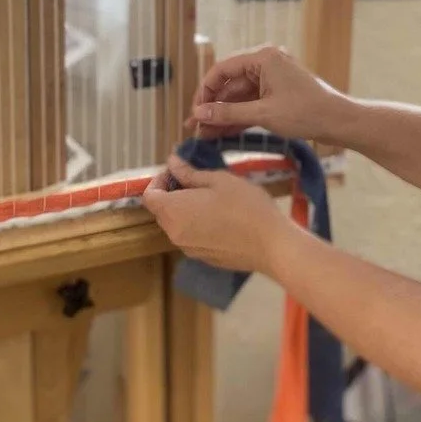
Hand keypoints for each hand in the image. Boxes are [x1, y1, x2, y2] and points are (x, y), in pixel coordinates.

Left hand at [143, 156, 286, 274]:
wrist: (272, 245)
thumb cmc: (245, 206)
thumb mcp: (218, 180)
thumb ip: (189, 173)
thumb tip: (172, 163)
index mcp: (173, 211)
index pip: (149, 196)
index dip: (159, 180)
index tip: (177, 171)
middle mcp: (175, 234)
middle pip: (162, 212)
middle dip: (172, 194)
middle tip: (196, 181)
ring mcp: (189, 249)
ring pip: (177, 225)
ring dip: (185, 210)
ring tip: (210, 199)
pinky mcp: (204, 258)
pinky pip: (191, 238)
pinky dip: (197, 225)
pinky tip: (221, 218)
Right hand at [188, 44, 350, 143]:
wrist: (340, 122)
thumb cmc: (306, 113)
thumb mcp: (263, 114)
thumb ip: (228, 113)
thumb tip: (198, 114)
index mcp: (263, 58)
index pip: (222, 70)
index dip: (204, 92)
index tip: (194, 113)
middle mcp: (266, 64)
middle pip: (229, 84)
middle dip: (212, 108)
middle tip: (195, 128)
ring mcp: (272, 80)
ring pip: (239, 97)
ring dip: (224, 116)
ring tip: (205, 135)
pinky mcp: (278, 95)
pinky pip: (251, 104)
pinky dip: (239, 118)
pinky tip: (222, 133)